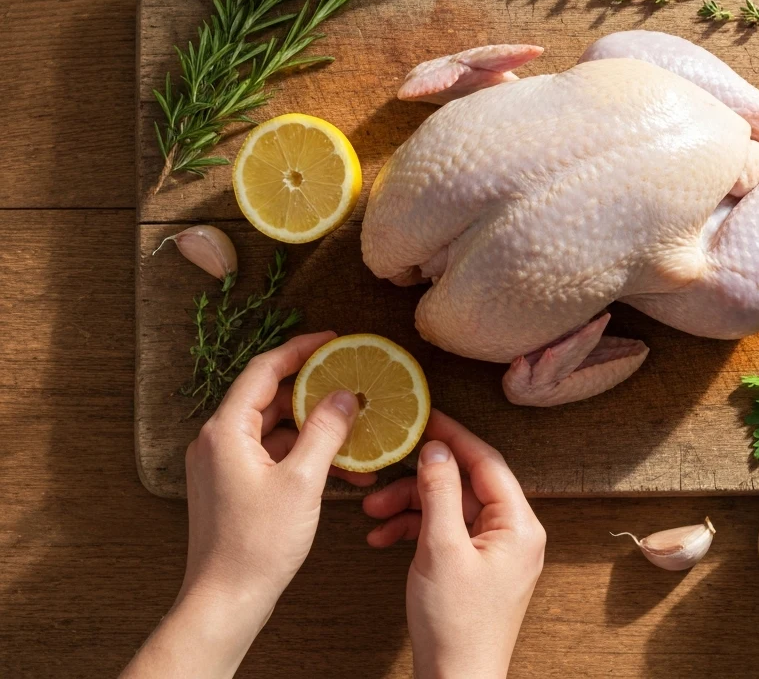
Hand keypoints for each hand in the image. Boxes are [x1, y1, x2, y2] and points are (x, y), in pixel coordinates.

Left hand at [122, 331, 374, 677]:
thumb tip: (343, 395)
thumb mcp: (302, 481)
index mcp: (226, 431)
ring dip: (314, 427)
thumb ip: (325, 430)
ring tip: (354, 427)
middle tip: (348, 379)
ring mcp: (224, 464)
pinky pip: (273, 453)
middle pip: (269, 396)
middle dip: (313, 389)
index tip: (332, 339)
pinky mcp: (234, 485)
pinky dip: (304, 452)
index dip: (299, 349)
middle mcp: (219, 441)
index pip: (264, 370)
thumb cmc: (257, 544)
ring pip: (275, 427)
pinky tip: (341, 465)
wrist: (226, 602)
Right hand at [363, 411, 545, 678]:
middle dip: (419, 482)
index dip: (454, 437)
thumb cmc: (456, 625)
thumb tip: (436, 450)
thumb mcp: (441, 549)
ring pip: (449, 508)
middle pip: (463, 485)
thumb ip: (439, 493)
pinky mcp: (474, 567)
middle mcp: (512, 533)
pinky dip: (414, 531)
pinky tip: (382, 537)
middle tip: (384, 478)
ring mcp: (494, 551)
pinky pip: (445, 533)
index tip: (426, 418)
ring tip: (372, 513)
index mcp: (518, 524)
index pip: (486, 462)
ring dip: (410, 507)